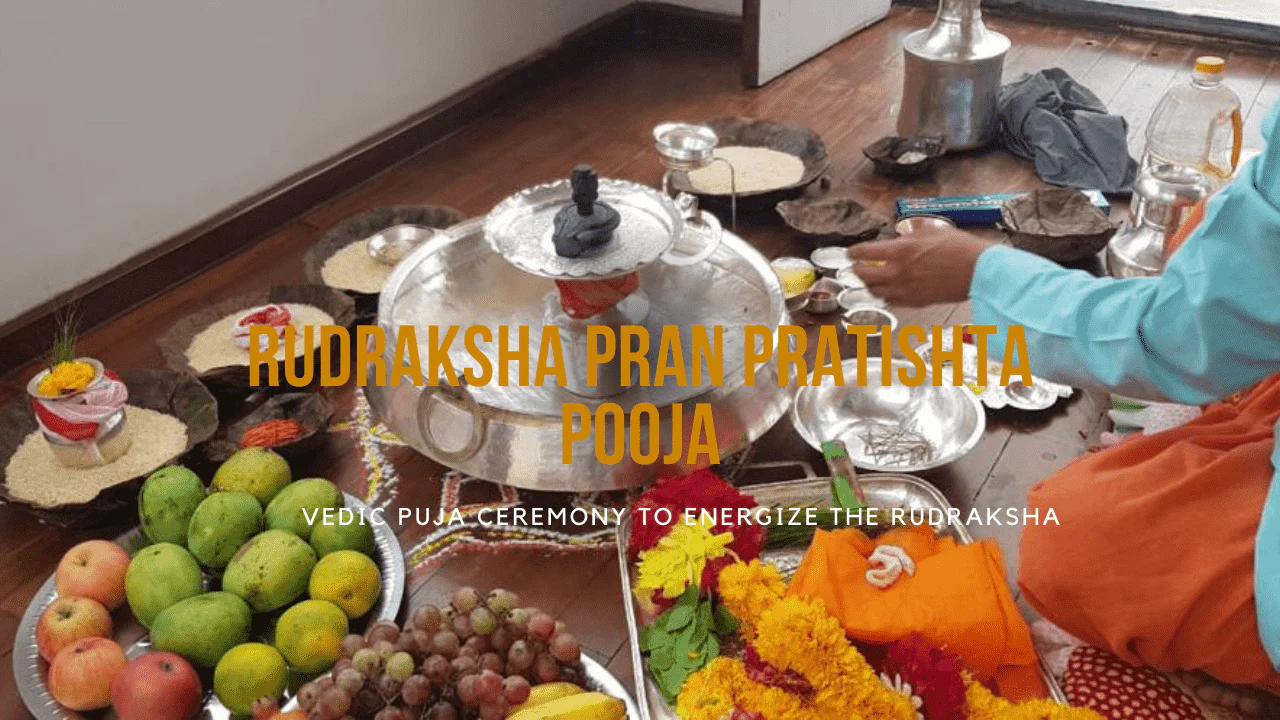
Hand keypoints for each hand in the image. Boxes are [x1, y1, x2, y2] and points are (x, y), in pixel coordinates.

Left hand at [846, 228, 992, 305]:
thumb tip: (906, 230)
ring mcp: (906, 290)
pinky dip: (885, 296)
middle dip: (856, 270)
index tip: (851, 252)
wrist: (978, 271)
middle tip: (856, 266)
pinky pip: (891, 301)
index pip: (865, 252)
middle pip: (864, 275)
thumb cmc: (960, 250)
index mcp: (900, 251)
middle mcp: (898, 272)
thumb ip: (913, 230)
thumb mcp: (932, 230)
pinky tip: (887, 291)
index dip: (854, 252)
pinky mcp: (916, 302)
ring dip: (869, 284)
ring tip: (870, 279)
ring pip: (875, 291)